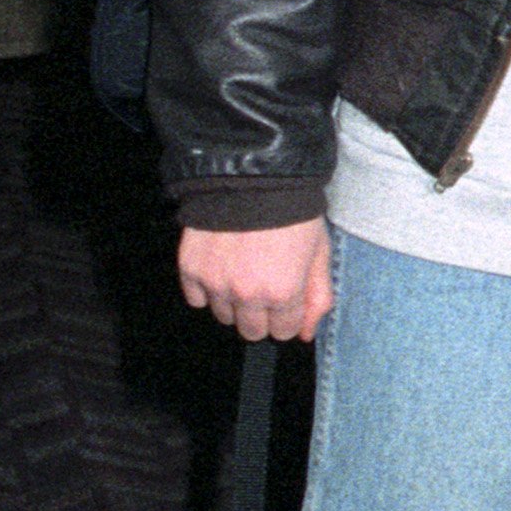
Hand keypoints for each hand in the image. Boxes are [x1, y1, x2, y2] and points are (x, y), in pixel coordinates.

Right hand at [179, 219, 332, 341]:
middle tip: (264, 284)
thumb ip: (317, 297)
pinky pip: (196, 299)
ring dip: (234, 301)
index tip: (286, 296)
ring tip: (243, 269)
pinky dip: (208, 288)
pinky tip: (221, 266)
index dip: (288, 315)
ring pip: (224, 316)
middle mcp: (247, 294)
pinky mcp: (191, 269)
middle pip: (252, 331)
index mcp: (283, 292)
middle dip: (262, 314)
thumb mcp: (319, 252)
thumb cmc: (293, 212)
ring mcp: (216, 283)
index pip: (284, 332)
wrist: (254, 175)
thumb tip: (306, 334)